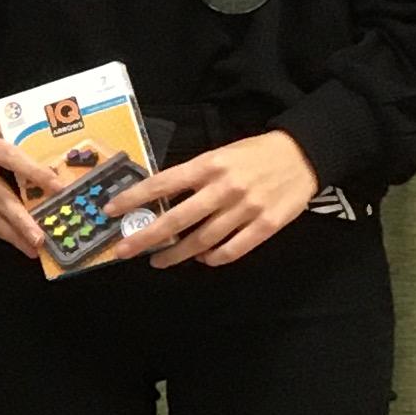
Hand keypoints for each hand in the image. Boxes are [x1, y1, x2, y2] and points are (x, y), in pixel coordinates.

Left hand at [119, 130, 317, 267]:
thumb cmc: (256, 153)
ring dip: (177, 255)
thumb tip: (161, 198)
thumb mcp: (221, 154)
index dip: (134, 198)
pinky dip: (214, 259)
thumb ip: (194, 175)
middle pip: (177, 219)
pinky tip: (202, 260)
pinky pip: (233, 250)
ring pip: (202, 241)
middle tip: (125, 250)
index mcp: (209, 165)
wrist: (304, 154)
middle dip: (146, 237)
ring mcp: (246, 208)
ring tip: (160, 261)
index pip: (163, 184)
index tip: (112, 210)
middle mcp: (224, 188)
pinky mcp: (266, 226)